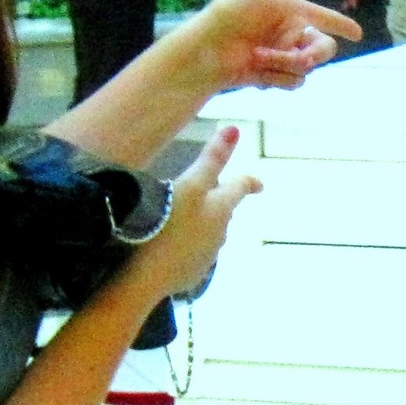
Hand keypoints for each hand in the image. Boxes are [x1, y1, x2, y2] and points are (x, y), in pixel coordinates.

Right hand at [134, 124, 260, 298]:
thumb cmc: (168, 224)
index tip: (259, 184)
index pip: (240, 189)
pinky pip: (192, 256)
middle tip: (207, 196)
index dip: (249, 182)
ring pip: (209, 236)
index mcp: (221, 209)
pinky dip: (185, 248)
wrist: (145, 276)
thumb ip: (212, 159)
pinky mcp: (189, 276)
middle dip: (218, 204)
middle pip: (223, 213)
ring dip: (201, 226)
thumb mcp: (189, 186)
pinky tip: (169, 247)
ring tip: (182, 220)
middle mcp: (220, 235)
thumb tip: (235, 128)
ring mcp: (206, 258)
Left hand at [199, 0, 362, 88]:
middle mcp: (289, 34)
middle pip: (323, 48)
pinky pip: (293, 82)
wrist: (207, 49)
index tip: (358, 34)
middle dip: (313, 54)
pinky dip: (276, 79)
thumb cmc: (228, 11)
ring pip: (306, 68)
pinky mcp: (272, 77)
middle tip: (302, 58)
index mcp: (289, 11)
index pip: (323, 16)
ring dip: (283, 65)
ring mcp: (281, 56)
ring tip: (257, 58)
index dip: (341, 23)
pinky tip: (255, 74)